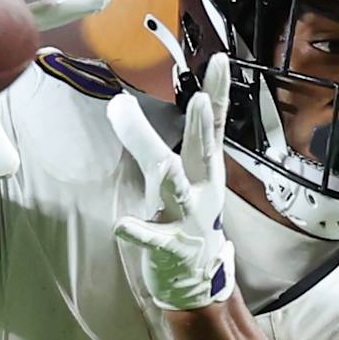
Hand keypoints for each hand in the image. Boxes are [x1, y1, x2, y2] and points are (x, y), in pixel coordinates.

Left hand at [108, 54, 235, 312]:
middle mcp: (201, 191)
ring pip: (176, 192)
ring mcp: (187, 219)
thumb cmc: (185, 218)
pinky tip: (122, 225)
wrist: (197, 280)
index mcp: (205, 171)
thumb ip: (149, 140)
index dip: (218, 94)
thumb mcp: (180, 176)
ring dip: (172, 178)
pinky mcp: (169, 248)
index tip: (220, 59)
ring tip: (165, 166)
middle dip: (203, 129)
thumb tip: (119, 101)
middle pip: (201, 153)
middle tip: (200, 100)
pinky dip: (138, 232)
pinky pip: (151, 239)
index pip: (215, 126)